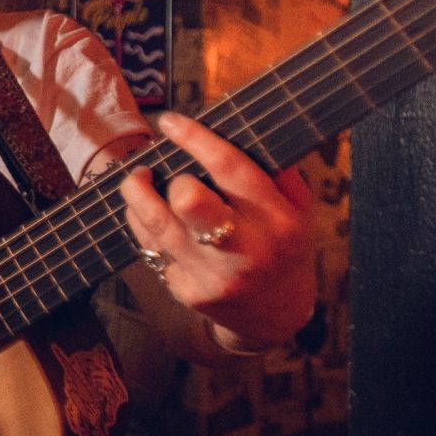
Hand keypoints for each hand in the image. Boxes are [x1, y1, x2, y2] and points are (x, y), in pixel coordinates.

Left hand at [118, 113, 317, 350]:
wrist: (276, 314)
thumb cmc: (283, 245)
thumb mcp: (298, 208)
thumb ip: (275, 170)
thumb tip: (239, 124)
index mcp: (277, 221)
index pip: (230, 168)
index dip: (194, 139)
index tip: (170, 121)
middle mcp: (245, 250)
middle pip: (188, 200)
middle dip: (171, 177)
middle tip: (161, 169)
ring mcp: (213, 275)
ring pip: (155, 223)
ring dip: (136, 194)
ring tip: (137, 180)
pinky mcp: (187, 292)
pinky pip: (150, 248)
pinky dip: (143, 225)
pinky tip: (149, 215)